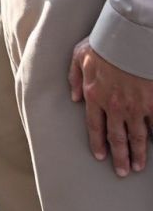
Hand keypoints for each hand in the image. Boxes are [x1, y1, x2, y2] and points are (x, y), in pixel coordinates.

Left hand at [70, 37, 152, 175]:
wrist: (129, 38)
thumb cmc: (103, 44)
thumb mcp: (79, 57)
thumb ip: (74, 78)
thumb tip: (73, 96)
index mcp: (94, 96)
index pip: (95, 127)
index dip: (98, 144)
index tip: (101, 156)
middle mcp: (115, 105)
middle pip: (117, 138)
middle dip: (119, 157)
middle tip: (121, 171)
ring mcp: (136, 106)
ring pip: (138, 137)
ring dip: (138, 153)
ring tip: (138, 166)